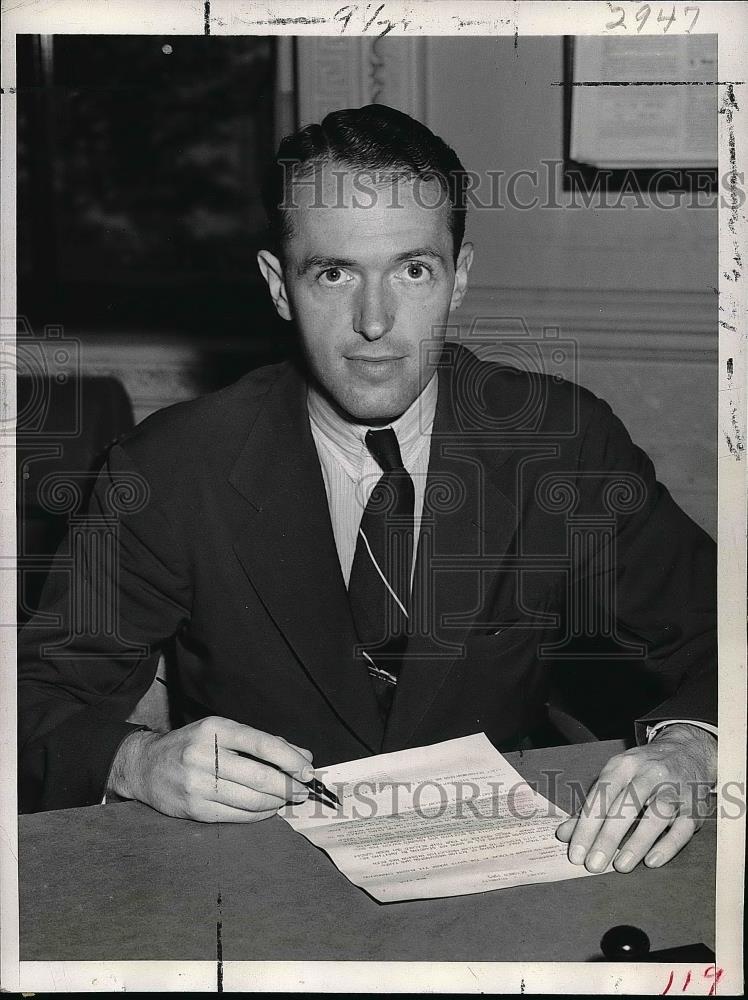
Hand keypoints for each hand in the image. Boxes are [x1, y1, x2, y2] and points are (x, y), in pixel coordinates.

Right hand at [107, 717, 313, 821]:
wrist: (146, 766)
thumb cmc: (194, 746)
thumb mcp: (225, 732)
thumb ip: (265, 743)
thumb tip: (303, 757)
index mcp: (216, 730)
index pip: (262, 744)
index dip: (290, 759)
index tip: (307, 770)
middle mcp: (205, 755)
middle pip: (259, 777)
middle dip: (288, 786)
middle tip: (302, 790)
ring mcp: (197, 784)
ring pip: (250, 800)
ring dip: (276, 802)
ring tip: (286, 799)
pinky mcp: (194, 809)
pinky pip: (237, 816)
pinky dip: (258, 814)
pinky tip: (267, 809)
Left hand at [556, 724, 716, 872]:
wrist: (687, 749)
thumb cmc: (643, 769)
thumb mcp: (616, 776)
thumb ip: (591, 805)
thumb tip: (564, 834)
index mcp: (624, 765)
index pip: (601, 794)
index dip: (587, 824)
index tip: (575, 852)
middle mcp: (649, 774)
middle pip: (626, 805)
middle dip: (608, 837)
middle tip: (593, 865)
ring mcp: (675, 789)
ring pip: (657, 815)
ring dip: (637, 842)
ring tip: (620, 866)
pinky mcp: (695, 806)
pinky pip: (683, 828)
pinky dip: (668, 845)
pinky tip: (652, 861)